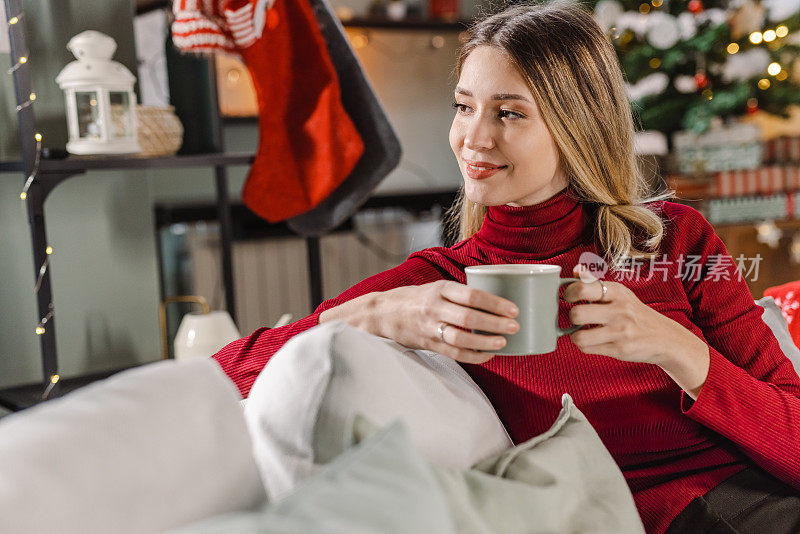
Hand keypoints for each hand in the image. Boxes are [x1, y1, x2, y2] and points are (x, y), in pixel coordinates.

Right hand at [318, 280, 519, 363]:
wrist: (382, 313)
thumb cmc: (417, 299)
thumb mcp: (436, 288)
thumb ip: (460, 295)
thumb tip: (497, 302)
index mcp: (440, 288)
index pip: (471, 294)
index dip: (495, 303)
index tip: (513, 309)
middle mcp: (434, 307)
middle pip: (468, 317)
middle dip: (494, 322)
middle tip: (514, 326)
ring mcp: (429, 327)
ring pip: (460, 338)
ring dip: (485, 342)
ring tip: (503, 342)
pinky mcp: (427, 344)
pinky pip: (453, 354)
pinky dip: (473, 356)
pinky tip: (488, 355)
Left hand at [563, 265, 709, 397]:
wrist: (665, 338)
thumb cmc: (636, 314)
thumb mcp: (620, 294)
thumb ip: (595, 283)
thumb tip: (576, 270)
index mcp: (618, 292)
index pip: (583, 287)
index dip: (569, 292)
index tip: (570, 297)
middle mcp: (619, 310)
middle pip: (577, 314)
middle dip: (571, 317)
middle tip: (577, 317)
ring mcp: (620, 331)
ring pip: (579, 336)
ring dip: (576, 335)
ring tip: (583, 331)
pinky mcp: (619, 350)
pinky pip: (588, 349)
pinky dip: (585, 345)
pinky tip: (593, 340)